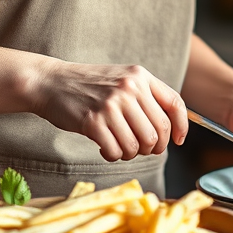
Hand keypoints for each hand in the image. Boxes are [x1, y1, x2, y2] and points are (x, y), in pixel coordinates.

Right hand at [33, 61, 186, 161]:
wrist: (51, 82)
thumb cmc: (89, 86)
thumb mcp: (122, 79)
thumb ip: (145, 96)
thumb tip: (169, 129)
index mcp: (140, 76)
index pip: (174, 104)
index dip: (181, 127)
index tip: (178, 141)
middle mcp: (129, 88)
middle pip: (158, 131)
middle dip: (154, 148)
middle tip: (141, 149)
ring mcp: (111, 105)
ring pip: (138, 145)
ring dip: (131, 153)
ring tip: (120, 147)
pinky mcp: (93, 122)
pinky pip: (116, 151)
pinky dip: (113, 156)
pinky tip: (105, 148)